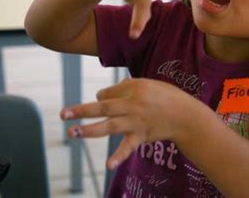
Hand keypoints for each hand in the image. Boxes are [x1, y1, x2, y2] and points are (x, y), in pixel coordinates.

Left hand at [60, 78, 193, 169]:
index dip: (100, 98)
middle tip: (63, 114)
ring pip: (109, 126)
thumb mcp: (147, 84)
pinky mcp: (141, 136)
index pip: (107, 94)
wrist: (185, 116)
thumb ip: (125, 87)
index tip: (99, 101)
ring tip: (73, 132)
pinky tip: (108, 164)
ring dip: (89, 130)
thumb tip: (103, 95)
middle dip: (81, 111)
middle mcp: (132, 105)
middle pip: (102, 108)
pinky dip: (118, 157)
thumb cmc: (166, 96)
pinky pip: (127, 147)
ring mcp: (136, 122)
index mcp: (134, 89)